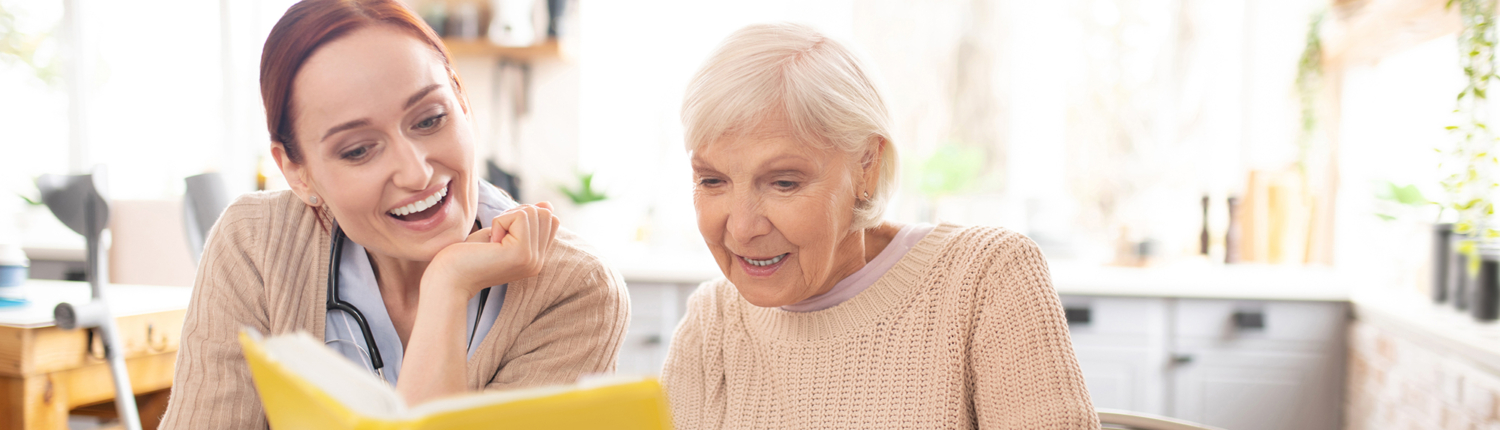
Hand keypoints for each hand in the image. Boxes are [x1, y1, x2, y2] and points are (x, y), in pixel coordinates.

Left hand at [425, 202, 560, 297]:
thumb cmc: (467, 255)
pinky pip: (520, 216)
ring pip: (533, 211)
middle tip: (495, 237)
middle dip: (515, 214)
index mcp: (536, 258)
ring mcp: (533, 259)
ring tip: (492, 242)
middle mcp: (538, 261)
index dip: (523, 216)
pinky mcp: (522, 253)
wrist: (448, 278)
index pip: (551, 219)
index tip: (500, 235)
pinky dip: (499, 222)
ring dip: (505, 219)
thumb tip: (548, 204)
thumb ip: (525, 221)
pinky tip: (490, 243)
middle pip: (545, 213)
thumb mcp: (500, 232)